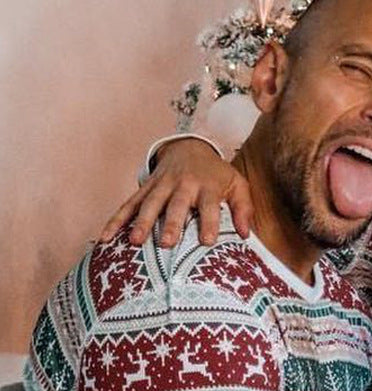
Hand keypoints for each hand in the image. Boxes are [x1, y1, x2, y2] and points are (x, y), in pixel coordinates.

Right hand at [101, 139, 253, 247]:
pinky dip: (117, 220)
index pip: (209, 205)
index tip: (207, 241)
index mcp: (207, 186)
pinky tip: (107, 237)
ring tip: (135, 241)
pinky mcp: (145, 188)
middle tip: (167, 243)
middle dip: (171, 222)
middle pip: (175, 204)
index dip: (208, 222)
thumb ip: (244, 209)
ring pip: (149, 203)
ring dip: (141, 221)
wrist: (190, 147)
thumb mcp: (237, 185)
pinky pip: (128, 204)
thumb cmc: (217, 175)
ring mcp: (161, 185)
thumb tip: (246, 235)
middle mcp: (182, 185)